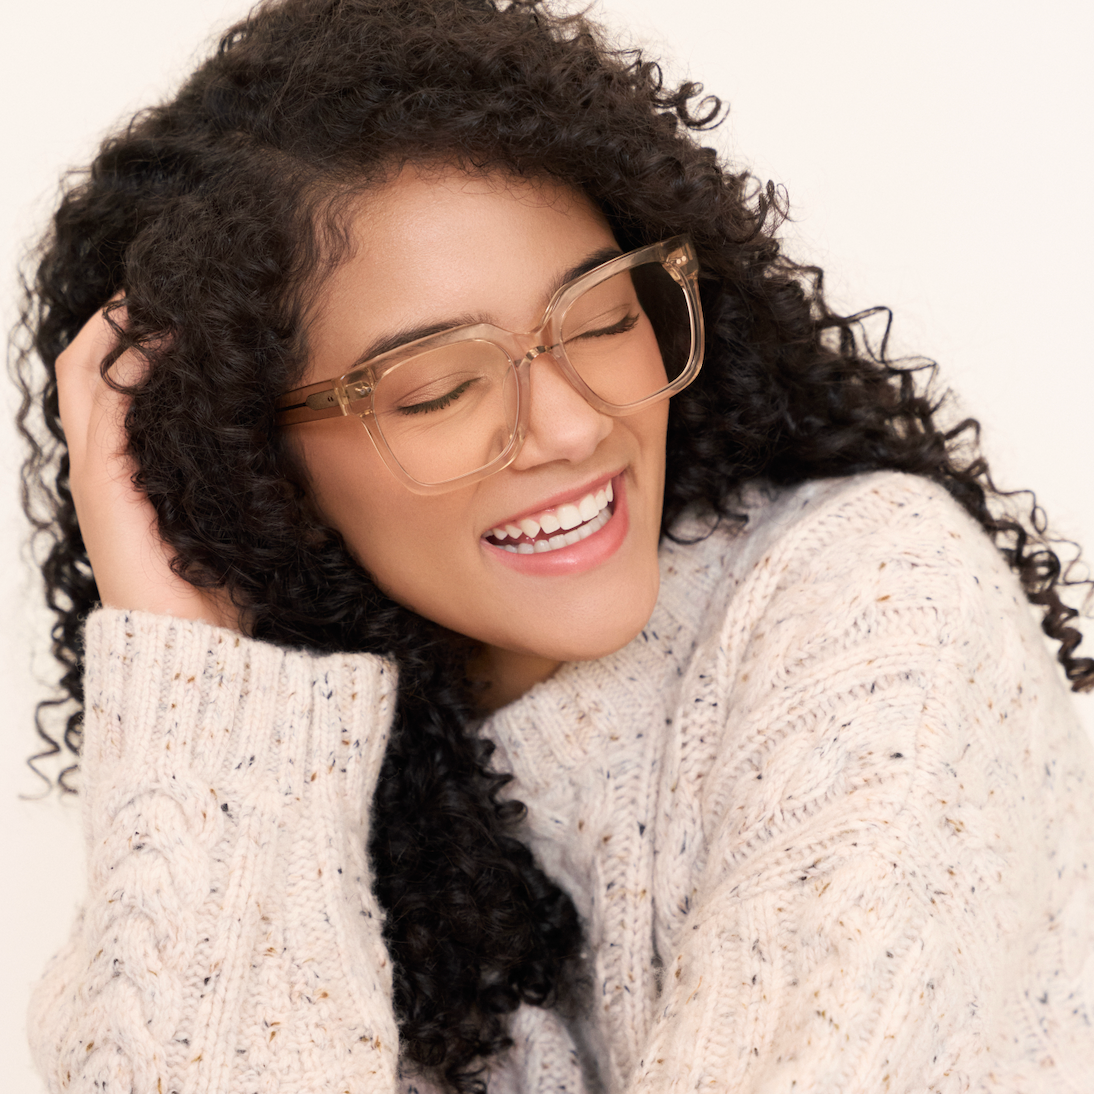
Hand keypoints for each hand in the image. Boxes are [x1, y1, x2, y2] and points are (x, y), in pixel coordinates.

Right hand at [56, 303, 239, 628]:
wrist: (196, 648)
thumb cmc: (219, 589)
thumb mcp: (234, 513)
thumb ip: (239, 472)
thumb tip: (290, 432)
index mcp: (131, 470)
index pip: (116, 385)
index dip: (138, 340)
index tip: (184, 307)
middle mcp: (105, 465)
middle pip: (90, 368)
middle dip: (121, 319)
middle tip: (164, 283)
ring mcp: (97, 473)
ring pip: (87, 375)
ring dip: (120, 327)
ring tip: (158, 292)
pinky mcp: (102, 485)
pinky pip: (105, 405)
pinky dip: (128, 362)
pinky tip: (166, 336)